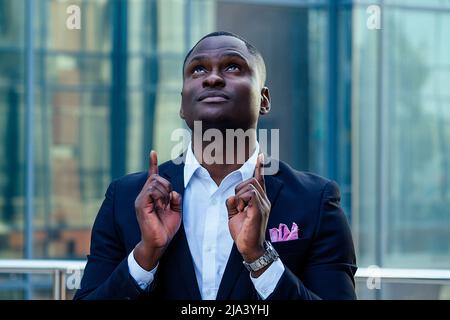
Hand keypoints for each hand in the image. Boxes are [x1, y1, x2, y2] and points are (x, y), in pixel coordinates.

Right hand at [134, 150, 181, 269]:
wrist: (159, 242)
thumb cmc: (166, 228)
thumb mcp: (176, 211)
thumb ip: (175, 199)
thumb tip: (173, 191)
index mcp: (151, 195)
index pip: (151, 175)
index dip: (152, 163)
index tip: (152, 152)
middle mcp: (144, 195)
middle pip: (157, 177)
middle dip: (167, 185)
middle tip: (170, 200)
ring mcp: (141, 199)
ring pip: (155, 182)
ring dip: (165, 192)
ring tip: (165, 206)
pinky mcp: (141, 205)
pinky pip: (152, 191)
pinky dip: (160, 196)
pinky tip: (161, 206)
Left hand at [226, 154, 270, 264]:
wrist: (249, 248)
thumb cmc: (243, 233)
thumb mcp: (234, 214)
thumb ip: (233, 203)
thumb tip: (231, 196)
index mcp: (259, 200)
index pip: (260, 180)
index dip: (260, 167)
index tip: (260, 155)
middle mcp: (264, 200)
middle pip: (251, 180)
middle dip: (239, 188)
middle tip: (238, 204)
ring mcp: (264, 204)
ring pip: (250, 185)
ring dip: (240, 195)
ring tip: (241, 209)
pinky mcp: (260, 209)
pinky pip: (250, 194)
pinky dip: (242, 199)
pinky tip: (242, 209)